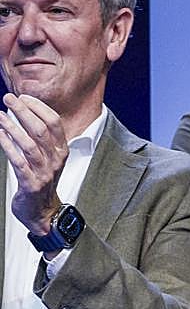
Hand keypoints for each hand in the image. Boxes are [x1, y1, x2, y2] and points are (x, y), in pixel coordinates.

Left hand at [0, 93, 68, 234]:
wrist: (43, 211)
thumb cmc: (41, 180)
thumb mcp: (48, 158)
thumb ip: (40, 138)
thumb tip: (23, 112)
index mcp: (62, 151)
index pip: (54, 123)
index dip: (38, 107)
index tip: (23, 97)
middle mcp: (56, 160)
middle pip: (41, 130)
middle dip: (24, 112)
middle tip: (9, 99)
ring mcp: (44, 172)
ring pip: (29, 145)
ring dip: (12, 127)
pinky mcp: (31, 183)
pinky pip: (18, 161)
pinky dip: (7, 146)